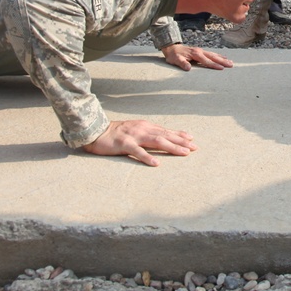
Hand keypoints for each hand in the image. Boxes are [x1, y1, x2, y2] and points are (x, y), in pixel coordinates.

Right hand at [82, 119, 198, 165]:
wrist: (96, 131)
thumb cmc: (116, 133)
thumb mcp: (135, 130)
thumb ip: (148, 133)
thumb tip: (163, 137)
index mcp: (146, 126)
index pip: (166, 130)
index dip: (180, 135)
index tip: (192, 140)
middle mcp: (142, 129)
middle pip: (165, 135)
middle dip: (181, 141)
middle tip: (194, 148)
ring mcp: (134, 136)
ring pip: (157, 141)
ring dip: (172, 147)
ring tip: (184, 153)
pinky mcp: (124, 144)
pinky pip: (138, 152)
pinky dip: (148, 157)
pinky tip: (156, 164)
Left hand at [161, 44, 233, 70]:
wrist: (171, 48)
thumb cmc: (173, 55)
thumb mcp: (175, 60)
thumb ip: (182, 63)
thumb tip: (188, 68)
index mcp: (195, 54)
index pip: (206, 61)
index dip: (214, 65)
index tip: (222, 68)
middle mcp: (200, 51)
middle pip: (213, 57)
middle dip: (223, 61)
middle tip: (231, 65)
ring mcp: (201, 51)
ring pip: (214, 55)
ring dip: (222, 58)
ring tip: (231, 61)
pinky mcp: (200, 52)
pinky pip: (211, 54)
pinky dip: (218, 55)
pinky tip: (222, 57)